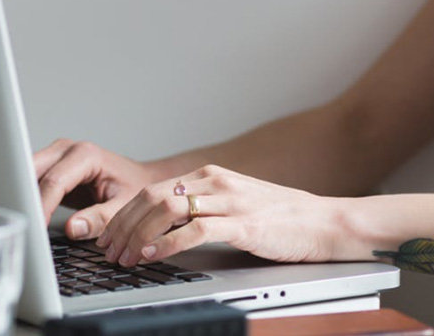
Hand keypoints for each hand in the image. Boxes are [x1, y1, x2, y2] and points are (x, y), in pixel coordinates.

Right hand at [33, 139, 157, 239]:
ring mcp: (56, 156)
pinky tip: (28, 215)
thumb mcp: (124, 206)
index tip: (36, 227)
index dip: (42, 206)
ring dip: (22, 197)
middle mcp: (67, 150)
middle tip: (22, 226)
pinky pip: (31, 182)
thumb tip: (73, 228)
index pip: (54, 181)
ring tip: (22, 222)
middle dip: (25, 199)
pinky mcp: (50, 167)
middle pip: (32, 172)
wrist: (139, 179)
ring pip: (26, 175)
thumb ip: (101, 218)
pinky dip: (27, 198)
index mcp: (86, 155)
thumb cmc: (135, 188)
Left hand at [96, 165, 346, 266]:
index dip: (125, 215)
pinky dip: (167, 244)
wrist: (325, 222)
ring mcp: (231, 201)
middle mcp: (217, 183)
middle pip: (153, 197)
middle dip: (123, 226)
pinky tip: (153, 256)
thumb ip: (204, 208)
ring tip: (125, 256)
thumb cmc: (283, 218)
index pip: (154, 190)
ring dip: (138, 235)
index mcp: (212, 176)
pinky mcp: (244, 224)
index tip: (110, 236)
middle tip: (108, 250)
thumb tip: (166, 226)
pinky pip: (195, 230)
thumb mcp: (237, 204)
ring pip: (167, 210)